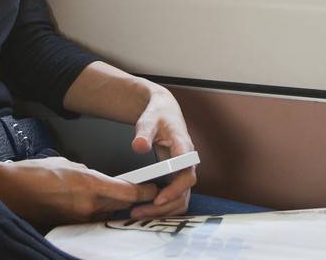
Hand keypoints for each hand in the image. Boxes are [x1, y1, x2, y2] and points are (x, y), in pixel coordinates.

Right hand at [0, 156, 158, 226]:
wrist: (9, 190)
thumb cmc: (34, 172)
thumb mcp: (68, 164)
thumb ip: (88, 173)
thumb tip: (99, 180)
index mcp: (89, 184)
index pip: (128, 192)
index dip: (146, 192)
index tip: (156, 189)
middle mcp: (87, 205)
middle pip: (122, 205)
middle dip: (134, 200)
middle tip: (145, 195)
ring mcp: (78, 219)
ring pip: (107, 214)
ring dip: (116, 208)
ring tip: (124, 202)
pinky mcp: (69, 226)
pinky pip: (92, 220)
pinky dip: (98, 214)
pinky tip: (98, 209)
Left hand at [127, 86, 196, 218]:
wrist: (165, 112)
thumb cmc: (158, 115)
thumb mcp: (148, 120)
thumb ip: (143, 132)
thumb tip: (139, 147)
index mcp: (183, 145)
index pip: (186, 170)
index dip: (175, 187)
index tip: (158, 198)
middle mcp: (188, 162)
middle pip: (185, 190)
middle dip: (164, 204)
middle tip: (139, 212)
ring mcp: (184, 171)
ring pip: (182, 198)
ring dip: (163, 210)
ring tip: (138, 214)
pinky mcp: (178, 177)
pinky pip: (176, 198)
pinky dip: (164, 208)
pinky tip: (145, 210)